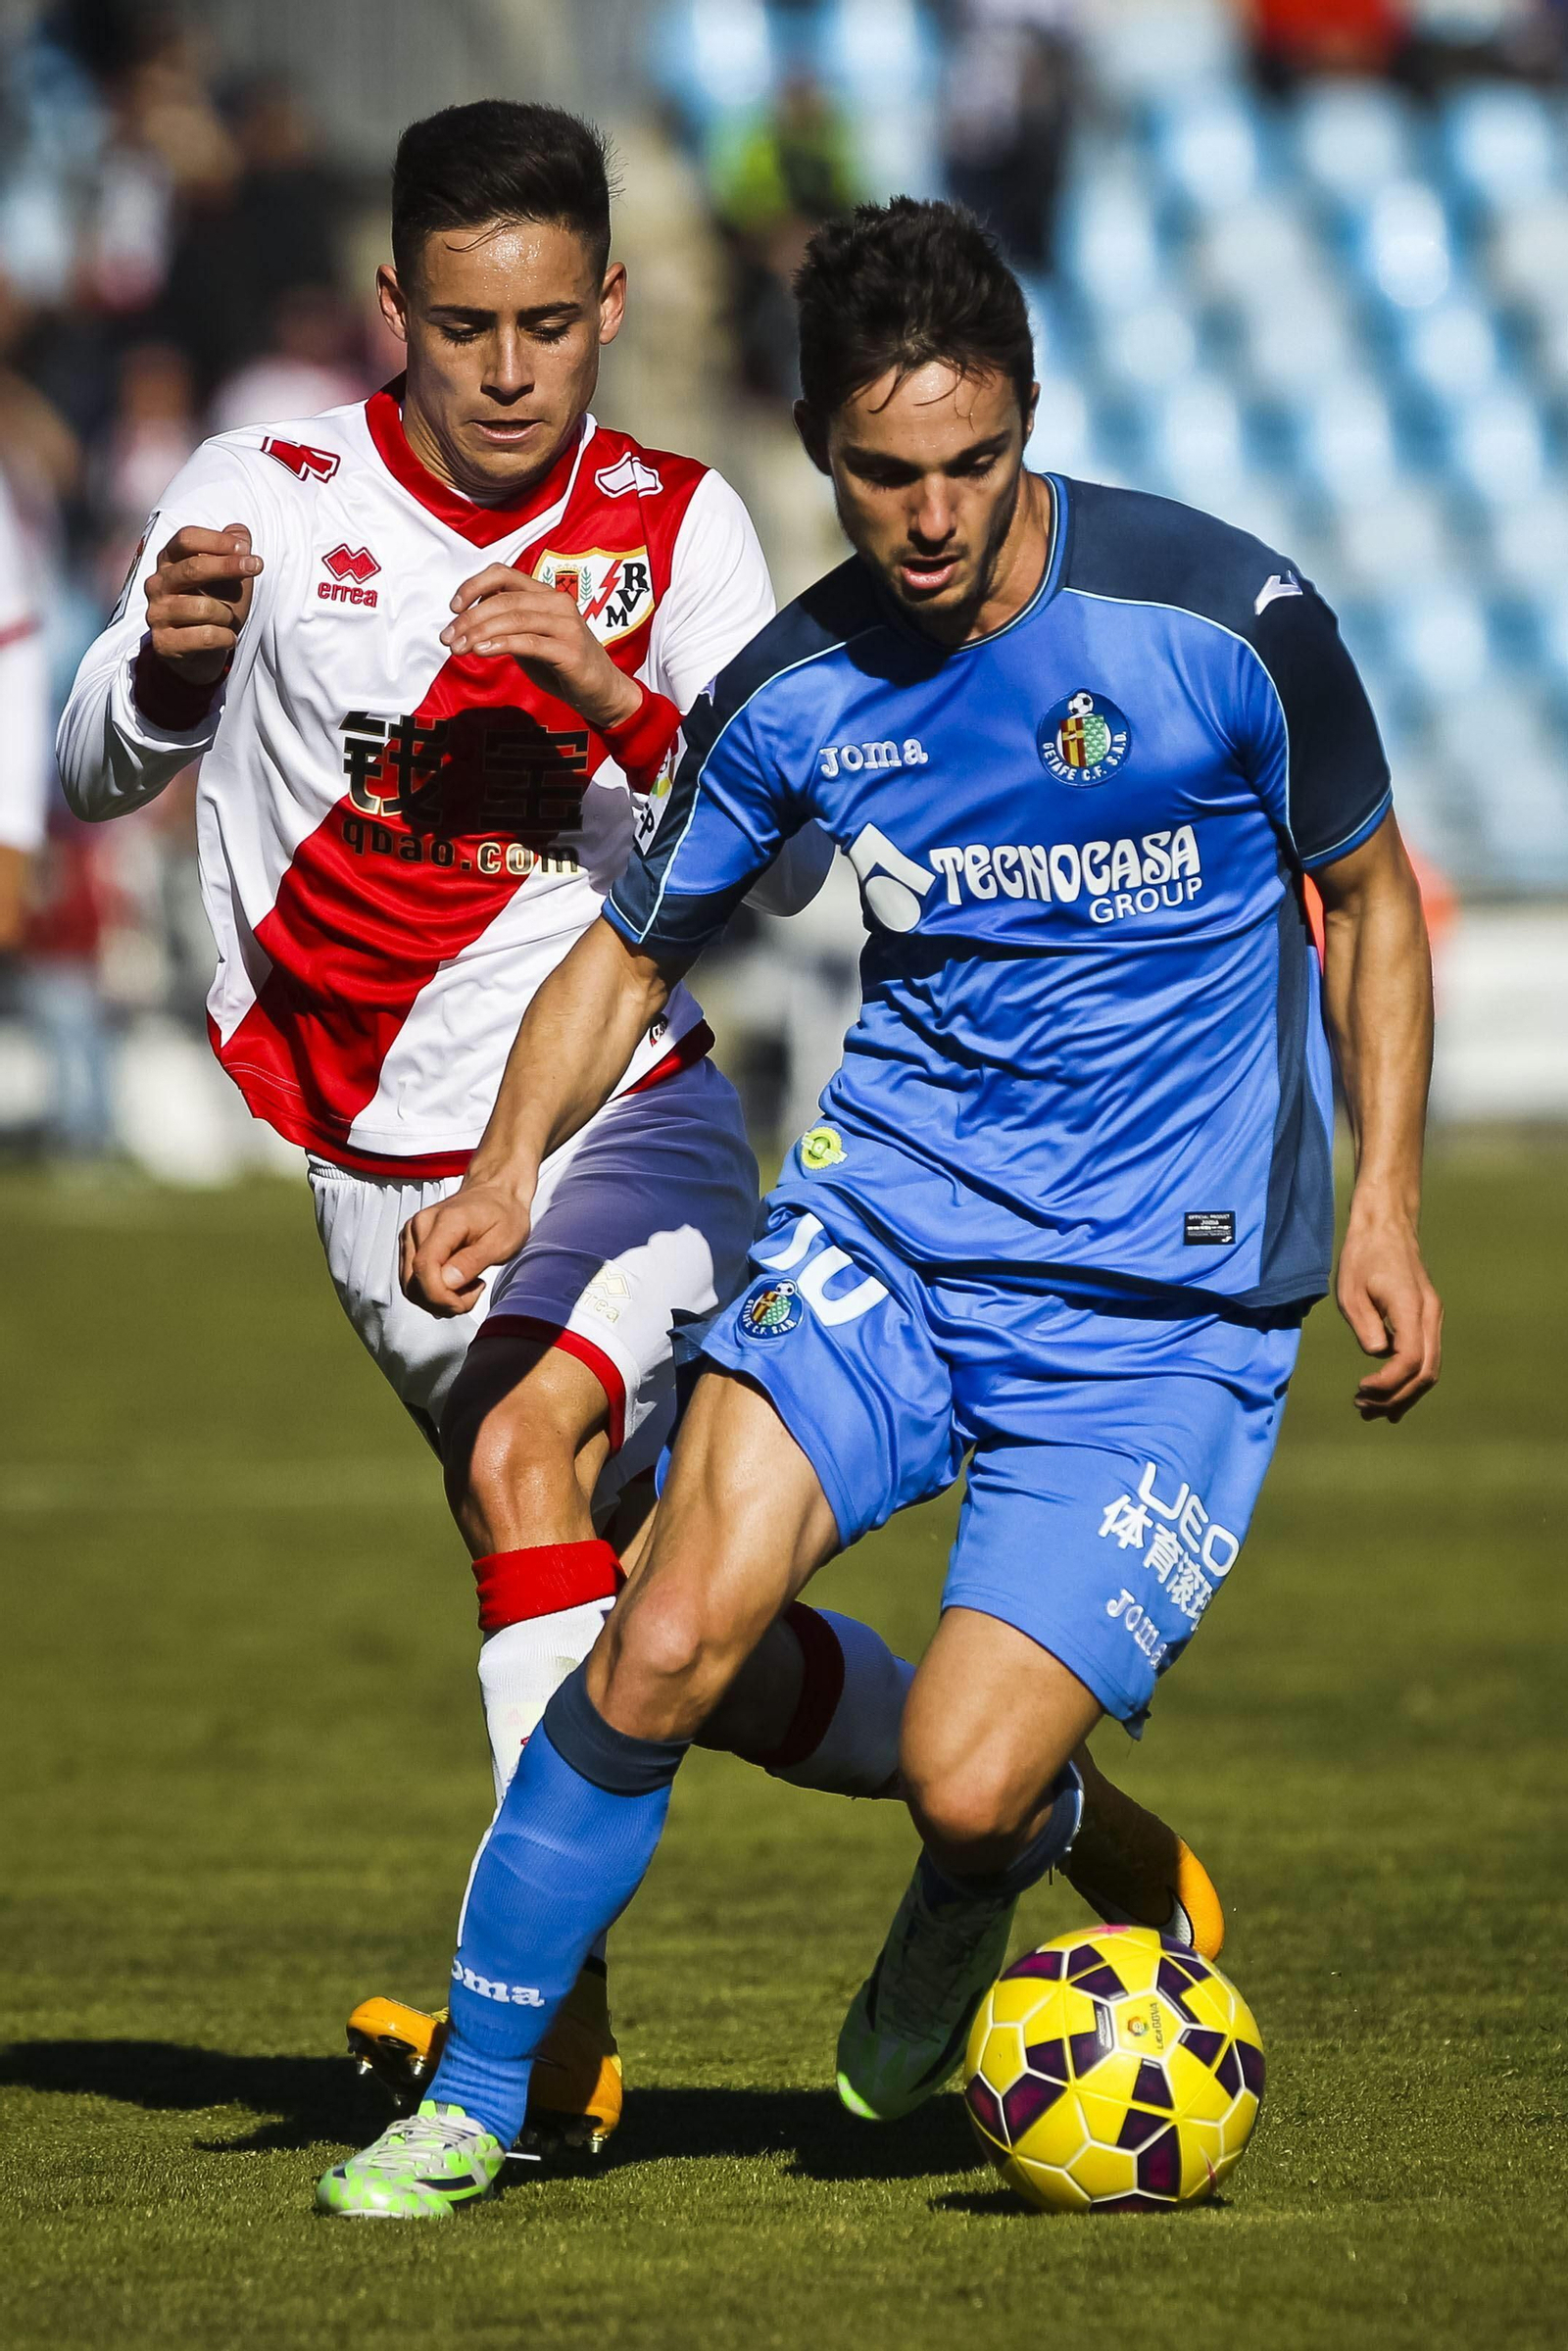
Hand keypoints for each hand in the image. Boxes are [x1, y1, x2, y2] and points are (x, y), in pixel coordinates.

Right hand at [145, 524, 261, 683]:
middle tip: (256, 566)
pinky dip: (225, 638)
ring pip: (203, 607)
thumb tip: (240, 531)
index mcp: (169, 562)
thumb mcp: (228, 578)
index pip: (186, 539)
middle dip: (228, 566)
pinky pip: (205, 636)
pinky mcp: (164, 643)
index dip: (216, 540)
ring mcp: (157, 614)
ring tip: (230, 621)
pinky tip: (228, 638)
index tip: (245, 548)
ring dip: (228, 615)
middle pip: (192, 568)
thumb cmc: (214, 609)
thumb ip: (233, 551)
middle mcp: (157, 584)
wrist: (200, 655)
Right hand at [400, 1179, 533, 1317]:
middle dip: (441, 1301)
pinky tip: (455, 1281)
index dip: (440, 1296)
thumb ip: (473, 1262)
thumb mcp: (502, 1241)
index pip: (424, 1268)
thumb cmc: (503, 1214)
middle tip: (473, 1294)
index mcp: (444, 1222)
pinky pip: (412, 1278)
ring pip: (410, 1285)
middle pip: (413, 1282)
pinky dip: (432, 1289)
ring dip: (437, 1297)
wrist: (495, 1192)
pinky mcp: (411, 1242)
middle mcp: (420, 1226)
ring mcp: (412, 1234)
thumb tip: (447, 1283)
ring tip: (467, 1286)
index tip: (464, 1303)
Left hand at [441, 564, 641, 732]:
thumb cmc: (563, 664)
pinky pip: (529, 642)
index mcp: (545, 594)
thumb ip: (506, 623)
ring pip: (513, 619)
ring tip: (458, 649)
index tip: (452, 607)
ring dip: (479, 633)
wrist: (602, 692)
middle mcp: (557, 603)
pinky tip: (482, 651)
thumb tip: (467, 618)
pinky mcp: (570, 651)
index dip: (473, 585)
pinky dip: (501, 644)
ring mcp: (566, 625)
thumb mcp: (529, 637)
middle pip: (503, 600)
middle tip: (447, 638)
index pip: (503, 574)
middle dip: (469, 619)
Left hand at [1335, 1203, 1442, 1421]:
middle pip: (1426, 1371)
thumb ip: (1365, 1325)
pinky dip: (1409, 1379)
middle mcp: (1430, 1315)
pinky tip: (1390, 1395)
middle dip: (1396, 1397)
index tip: (1361, 1389)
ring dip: (1404, 1393)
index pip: (1410, 1359)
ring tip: (1373, 1411)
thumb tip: (1378, 1355)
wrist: (1387, 1227)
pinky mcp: (1427, 1318)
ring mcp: (1433, 1317)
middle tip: (1364, 1409)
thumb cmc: (1363, 1255)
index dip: (1388, 1383)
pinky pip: (1425, 1356)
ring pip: (1429, 1368)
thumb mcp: (1351, 1291)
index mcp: (1412, 1307)